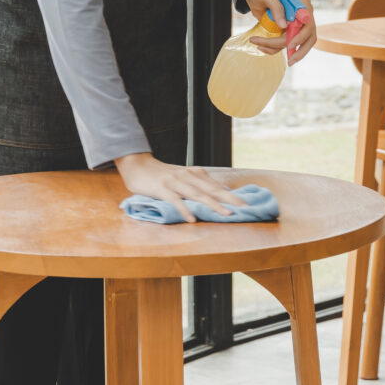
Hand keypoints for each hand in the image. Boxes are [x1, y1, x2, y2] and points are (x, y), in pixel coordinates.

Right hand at [114, 153, 246, 222]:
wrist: (137, 165)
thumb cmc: (162, 175)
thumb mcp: (182, 176)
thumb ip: (197, 184)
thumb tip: (217, 195)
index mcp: (194, 173)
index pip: (216, 186)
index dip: (232, 195)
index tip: (246, 203)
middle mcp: (187, 176)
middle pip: (211, 190)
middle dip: (229, 200)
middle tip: (244, 208)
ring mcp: (175, 182)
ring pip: (197, 195)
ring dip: (213, 205)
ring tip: (226, 214)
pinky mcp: (162, 189)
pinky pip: (175, 201)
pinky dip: (185, 210)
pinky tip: (192, 219)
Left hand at [241, 0, 316, 64]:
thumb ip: (277, 8)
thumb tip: (284, 26)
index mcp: (302, 3)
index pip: (308, 24)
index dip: (301, 37)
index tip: (289, 45)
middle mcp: (303, 14)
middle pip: (309, 37)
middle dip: (299, 51)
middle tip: (289, 62)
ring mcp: (298, 24)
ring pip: (299, 44)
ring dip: (282, 50)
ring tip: (262, 48)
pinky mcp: (290, 30)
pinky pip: (288, 44)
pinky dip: (276, 48)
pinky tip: (262, 47)